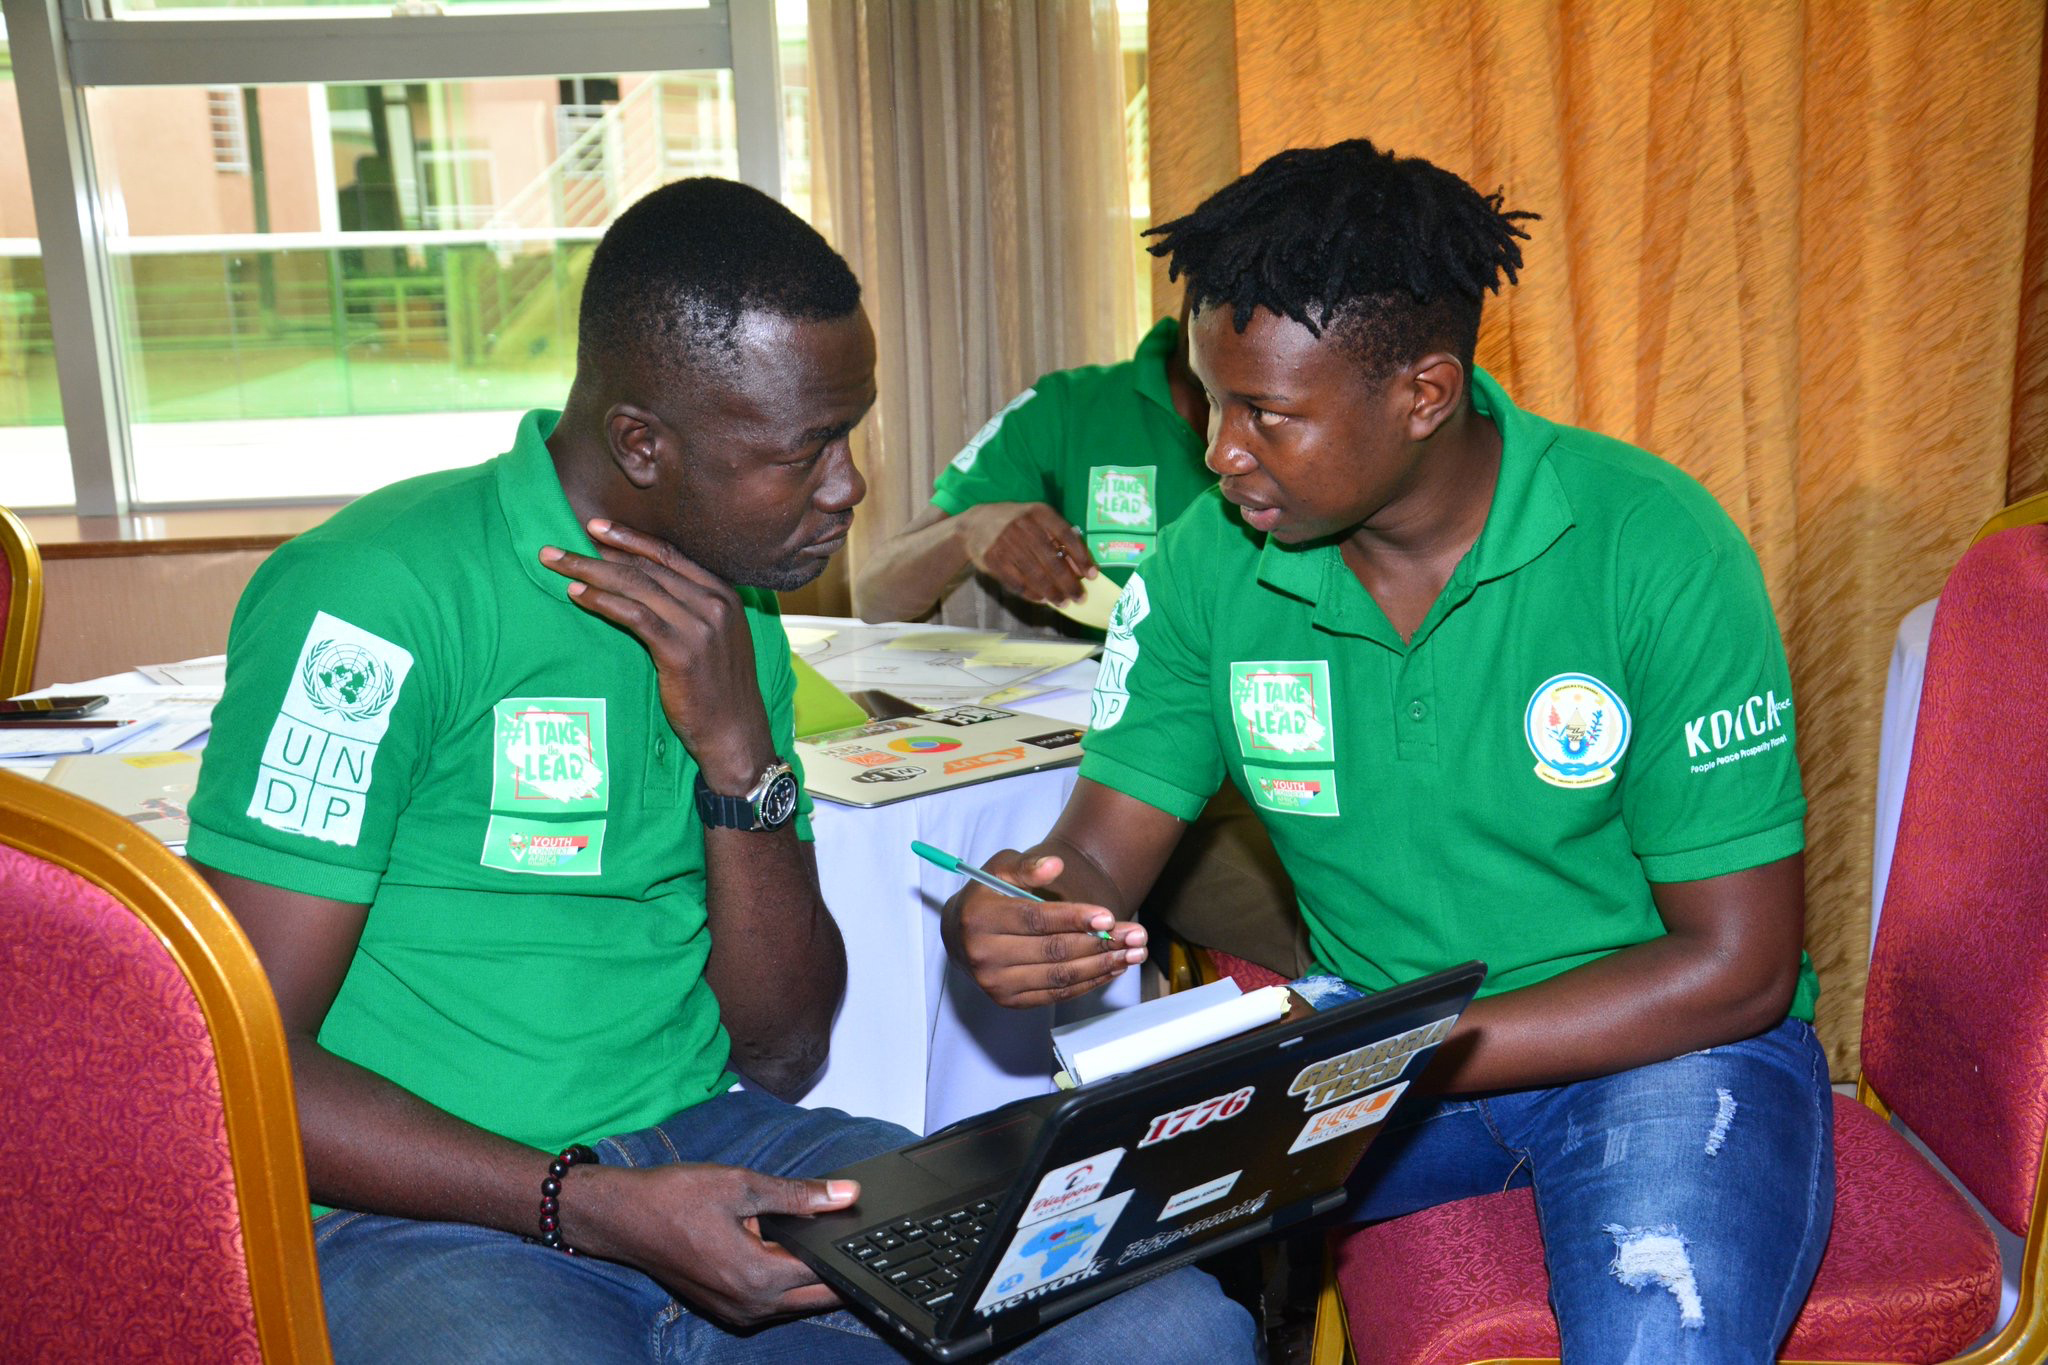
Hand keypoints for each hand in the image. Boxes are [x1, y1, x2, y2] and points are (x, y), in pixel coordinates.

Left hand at [541, 520, 773, 790]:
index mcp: (724, 594)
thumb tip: (645, 585)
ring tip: (558, 565)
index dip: (630, 538)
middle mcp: (715, 603)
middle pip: (648, 567)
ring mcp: (700, 626)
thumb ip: (691, 609)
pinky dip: (602, 602)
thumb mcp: (716, 638)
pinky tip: (578, 595)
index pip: (670, 555)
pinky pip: (635, 616)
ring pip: (637, 586)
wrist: (736, 732)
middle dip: (600, 551)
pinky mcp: (681, 651)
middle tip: (560, 545)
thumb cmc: (720, 690)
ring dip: (591, 572)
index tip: (597, 528)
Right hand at [575, 1163, 859, 1326]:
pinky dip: (786, 1284)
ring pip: (794, 1303)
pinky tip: (788, 1254)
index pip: (826, 1273)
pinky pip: (771, 1304)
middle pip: (817, 1297)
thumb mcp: (742, 1185)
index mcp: (758, 1275)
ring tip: (825, 1242)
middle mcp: (750, 1305)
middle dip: (838, 1272)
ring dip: (811, 1280)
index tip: (867, 1235)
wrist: (623, 1217)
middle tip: (854, 1240)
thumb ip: (800, 1195)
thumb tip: (846, 1194)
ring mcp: (736, 1312)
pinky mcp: (724, 1309)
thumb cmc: (675, 1197)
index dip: (848, 1251)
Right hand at [940, 850, 1146, 1007]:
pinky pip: (1056, 994)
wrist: (957, 936)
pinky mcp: (1008, 1001)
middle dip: (1100, 944)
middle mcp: (984, 955)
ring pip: (1059, 976)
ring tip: (1133, 953)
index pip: (1035, 920)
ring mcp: (995, 983)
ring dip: (1101, 966)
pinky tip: (1111, 969)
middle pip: (1052, 951)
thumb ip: (1027, 866)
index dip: (1073, 920)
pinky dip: (1088, 983)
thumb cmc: (986, 897)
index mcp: (980, 918)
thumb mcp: (999, 870)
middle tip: (1135, 935)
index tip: (1107, 917)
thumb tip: (1055, 864)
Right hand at [956, 503, 1096, 605]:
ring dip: (1052, 592)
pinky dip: (1031, 593)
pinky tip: (1042, 599)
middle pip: (1051, 560)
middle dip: (1068, 582)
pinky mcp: (992, 559)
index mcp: (1038, 512)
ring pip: (1034, 574)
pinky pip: (1016, 581)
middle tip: (1079, 597)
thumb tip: (1079, 567)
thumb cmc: (1015, 523)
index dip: (1081, 557)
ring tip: (1063, 602)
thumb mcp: (1036, 520)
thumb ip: (1058, 538)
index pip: (1066, 535)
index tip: (1092, 576)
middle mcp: (1022, 525)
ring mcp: (1005, 542)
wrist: (974, 524)